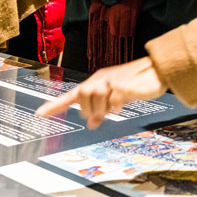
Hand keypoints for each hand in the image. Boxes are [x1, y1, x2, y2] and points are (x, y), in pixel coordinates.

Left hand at [35, 57, 165, 128]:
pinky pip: (114, 98)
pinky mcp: (125, 84)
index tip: (39, 115)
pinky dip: (115, 106)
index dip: (55, 105)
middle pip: (82, 94)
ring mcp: (113, 80)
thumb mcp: (115, 100)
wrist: (156, 71)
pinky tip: (121, 106)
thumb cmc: (135, 85)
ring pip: (95, 95)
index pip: (71, 95)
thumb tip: (91, 124)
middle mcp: (101, 79)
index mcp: (96, 82)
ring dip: (101, 109)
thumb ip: (102, 110)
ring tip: (111, 111)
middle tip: (100, 116)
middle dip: (88, 109)